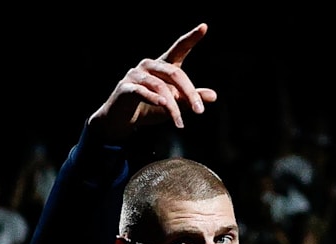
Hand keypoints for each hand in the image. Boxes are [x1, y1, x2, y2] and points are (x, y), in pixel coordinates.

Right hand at [87, 22, 217, 142]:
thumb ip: (190, 100)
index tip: (204, 27)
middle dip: (189, 93)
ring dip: (172, 106)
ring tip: (180, 123)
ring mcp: (135, 75)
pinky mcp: (125, 88)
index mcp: (163, 66)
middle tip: (200, 111)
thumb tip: (214, 96)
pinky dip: (153, 98)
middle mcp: (149, 65)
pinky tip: (163, 104)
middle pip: (175, 73)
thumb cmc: (149, 108)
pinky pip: (141, 91)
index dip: (191, 38)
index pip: (178, 48)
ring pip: (160, 86)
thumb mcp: (174, 105)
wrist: (122, 121)